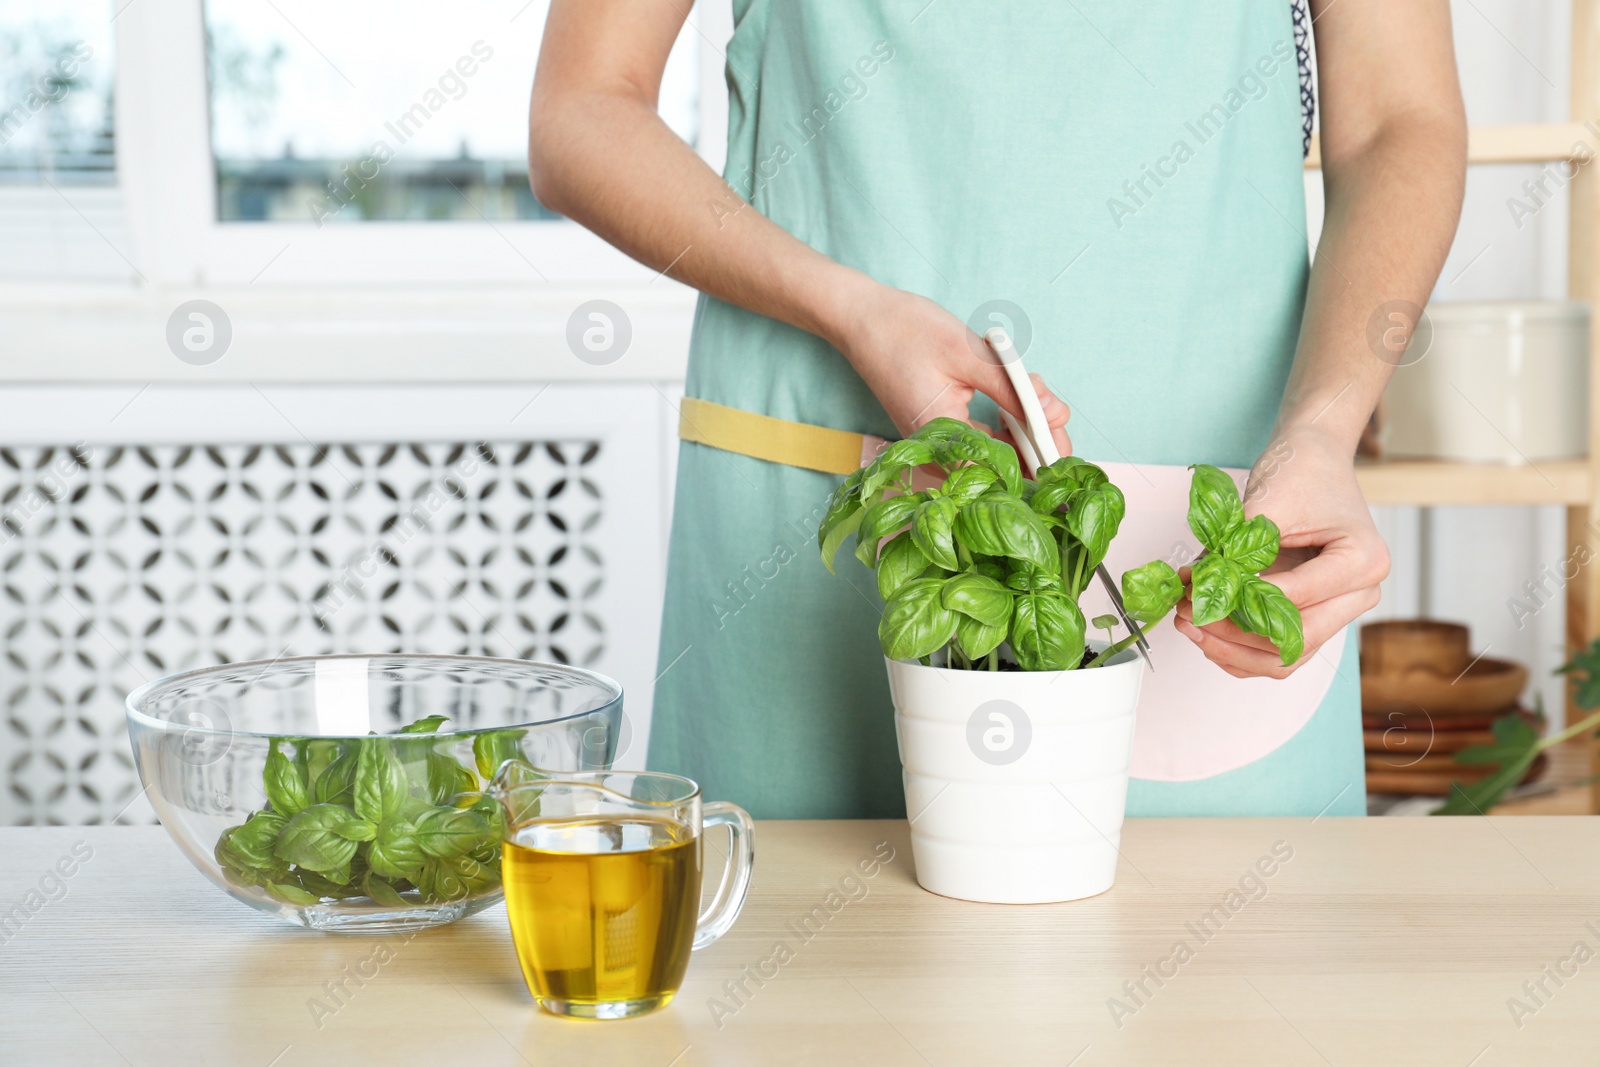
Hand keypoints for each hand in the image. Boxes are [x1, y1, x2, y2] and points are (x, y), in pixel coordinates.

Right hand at [828, 282, 1070, 453]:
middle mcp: (938, 454)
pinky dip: (1004, 418)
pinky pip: (983, 437)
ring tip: (1027, 385)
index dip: (1040, 457)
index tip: (1060, 430)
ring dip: (1022, 424)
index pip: (1004, 470)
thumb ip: (1014, 390)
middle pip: (1004, 466)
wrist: (862, 320)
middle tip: (1047, 399)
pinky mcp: (941, 432)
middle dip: (1035, 435)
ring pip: (997, 451)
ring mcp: (938, 445)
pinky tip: (1012, 392)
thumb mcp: (969, 356)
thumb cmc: (906, 332)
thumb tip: (1057, 416)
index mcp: (942, 441)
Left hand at [1173, 428, 1388, 678]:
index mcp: (1363, 561)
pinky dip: (1238, 648)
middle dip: (1233, 632)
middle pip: (1295, 639)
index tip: (1199, 592)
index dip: (1242, 600)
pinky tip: (1204, 630)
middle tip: (1188, 613)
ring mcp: (1338, 609)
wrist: (1313, 460)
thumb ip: (1235, 548)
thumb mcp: (1268, 502)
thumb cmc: (1303, 472)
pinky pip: (1276, 649)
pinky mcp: (1313, 615)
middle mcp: (1360, 593)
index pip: (1297, 597)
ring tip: (1189, 622)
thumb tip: (1196, 585)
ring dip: (1231, 648)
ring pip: (1284, 656)